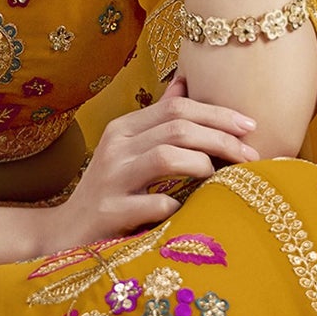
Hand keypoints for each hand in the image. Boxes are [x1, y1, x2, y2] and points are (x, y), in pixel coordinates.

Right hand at [40, 74, 259, 252]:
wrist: (65, 232)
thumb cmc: (109, 190)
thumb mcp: (128, 149)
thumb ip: (157, 119)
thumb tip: (184, 83)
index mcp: (123, 128)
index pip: (176, 107)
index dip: (217, 113)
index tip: (250, 126)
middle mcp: (115, 147)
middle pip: (177, 128)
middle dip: (221, 138)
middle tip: (251, 155)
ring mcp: (110, 179)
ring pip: (166, 157)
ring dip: (203, 165)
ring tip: (223, 179)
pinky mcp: (109, 212)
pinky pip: (153, 203)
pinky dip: (177, 204)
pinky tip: (188, 210)